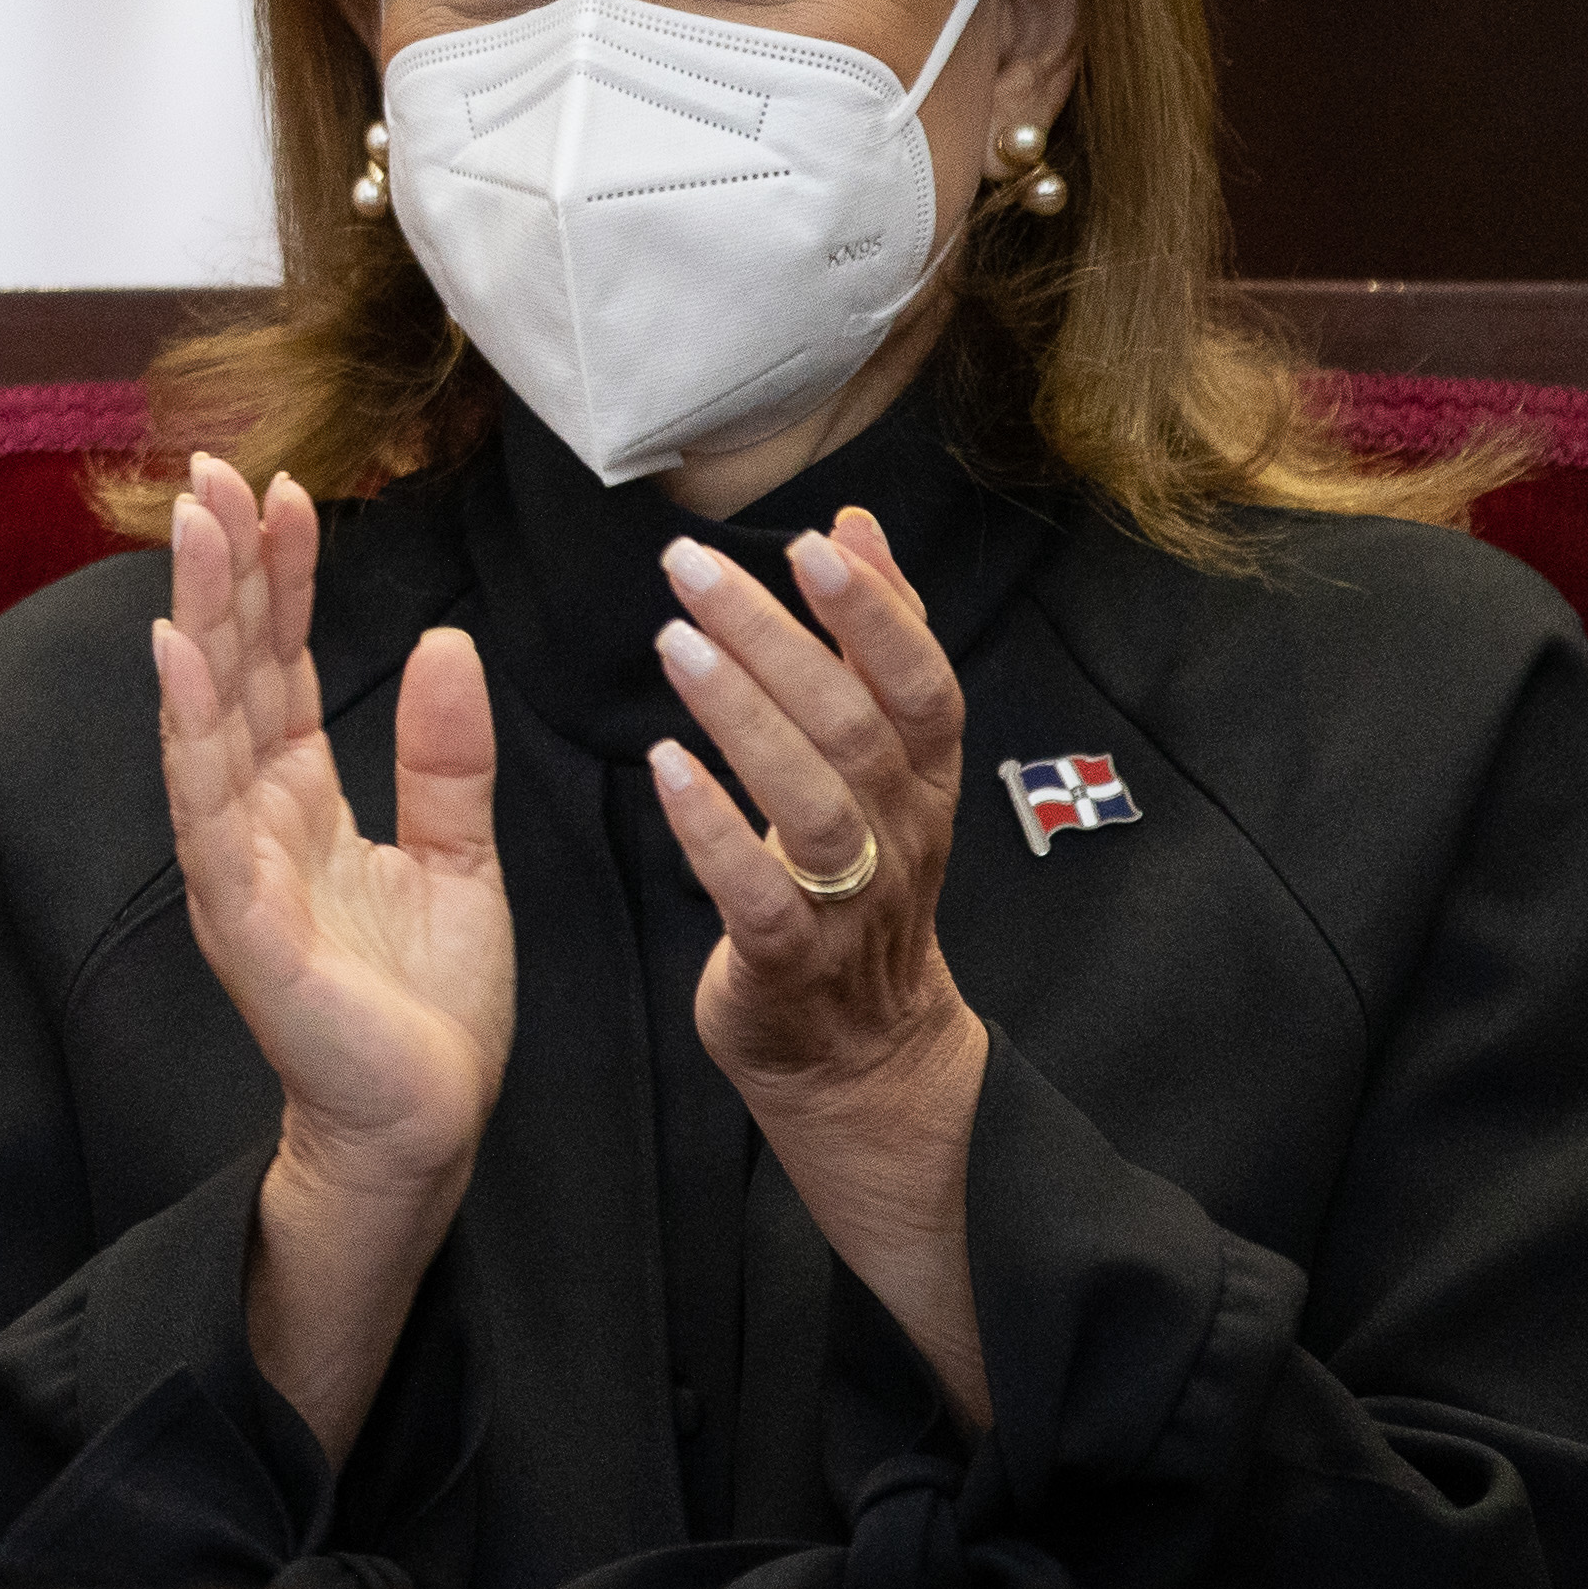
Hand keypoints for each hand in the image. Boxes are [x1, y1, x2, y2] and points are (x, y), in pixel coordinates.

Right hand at [154, 455, 510, 1452]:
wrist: (429, 1126)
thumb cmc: (430, 1008)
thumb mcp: (459, 855)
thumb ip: (444, 755)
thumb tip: (441, 641)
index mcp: (301, 803)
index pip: (280, 667)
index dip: (277, 580)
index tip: (282, 489)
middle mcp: (253, 822)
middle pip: (230, 672)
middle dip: (221, 570)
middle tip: (211, 472)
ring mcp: (238, 868)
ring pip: (207, 719)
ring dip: (198, 618)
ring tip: (194, 530)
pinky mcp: (245, 920)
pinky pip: (209, 808)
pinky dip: (190, 728)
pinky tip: (181, 655)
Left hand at [643, 508, 994, 1423]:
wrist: (864, 1061)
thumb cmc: (858, 885)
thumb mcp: (882, 764)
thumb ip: (871, 645)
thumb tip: (859, 527)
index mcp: (923, 784)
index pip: (922, 685)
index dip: (878, 613)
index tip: (817, 542)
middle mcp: (899, 838)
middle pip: (855, 727)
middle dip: (779, 639)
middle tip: (693, 569)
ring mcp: (849, 908)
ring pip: (814, 804)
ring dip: (747, 719)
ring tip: (676, 645)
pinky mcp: (788, 966)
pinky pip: (758, 896)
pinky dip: (713, 830)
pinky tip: (665, 768)